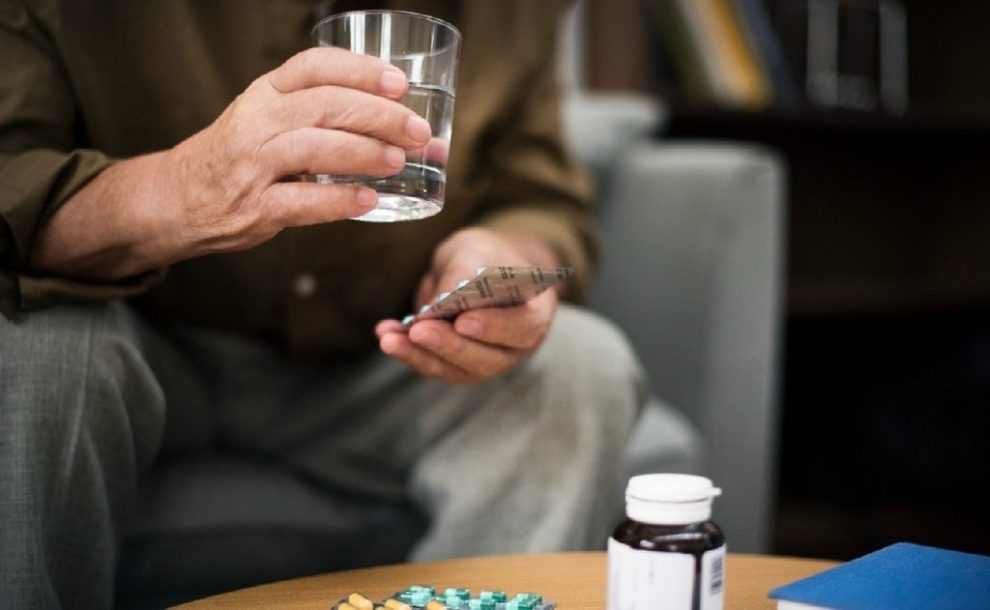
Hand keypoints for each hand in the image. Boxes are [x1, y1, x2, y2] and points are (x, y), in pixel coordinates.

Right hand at [152, 47, 433, 260]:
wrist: (177, 199)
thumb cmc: (238, 158)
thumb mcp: (268, 119)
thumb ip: (322, 118)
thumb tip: (402, 130)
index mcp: (266, 93)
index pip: (314, 67)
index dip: (360, 70)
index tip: (398, 82)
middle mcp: (258, 122)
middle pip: (324, 105)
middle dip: (378, 115)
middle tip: (417, 130)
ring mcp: (253, 165)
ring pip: (313, 148)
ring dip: (363, 152)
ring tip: (399, 161)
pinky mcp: (254, 207)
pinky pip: (301, 201)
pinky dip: (338, 200)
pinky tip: (368, 199)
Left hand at [375, 228, 560, 383]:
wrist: (480, 269)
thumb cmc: (485, 257)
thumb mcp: (476, 250)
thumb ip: (464, 272)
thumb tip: (440, 302)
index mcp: (536, 312)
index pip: (522, 326)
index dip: (494, 326)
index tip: (464, 321)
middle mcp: (516, 346)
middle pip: (486, 357)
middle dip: (449, 345)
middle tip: (419, 330)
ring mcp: (488, 362)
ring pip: (456, 369)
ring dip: (420, 354)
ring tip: (389, 338)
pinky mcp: (459, 367)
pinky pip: (434, 365)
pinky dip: (408, 352)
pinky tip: (385, 335)